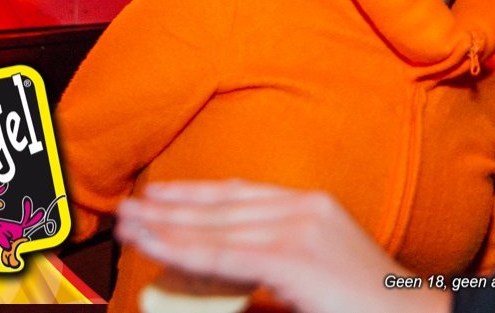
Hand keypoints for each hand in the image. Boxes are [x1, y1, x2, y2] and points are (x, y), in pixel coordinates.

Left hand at [117, 180, 451, 312]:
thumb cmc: (366, 301)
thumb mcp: (317, 266)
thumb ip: (276, 257)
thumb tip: (228, 263)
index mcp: (313, 204)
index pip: (240, 193)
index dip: (195, 193)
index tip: (159, 195)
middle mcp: (305, 208)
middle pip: (221, 206)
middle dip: (170, 207)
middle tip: (127, 208)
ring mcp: (300, 229)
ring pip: (216, 227)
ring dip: (165, 226)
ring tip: (130, 224)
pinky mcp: (294, 258)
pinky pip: (224, 254)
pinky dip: (183, 249)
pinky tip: (155, 246)